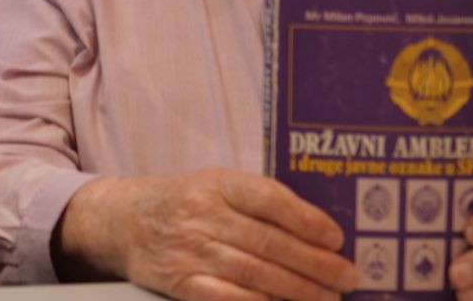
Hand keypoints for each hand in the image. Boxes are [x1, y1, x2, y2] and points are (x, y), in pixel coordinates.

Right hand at [52, 169, 358, 300]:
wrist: (124, 221)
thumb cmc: (184, 203)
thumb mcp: (215, 186)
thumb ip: (258, 202)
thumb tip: (319, 231)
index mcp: (216, 183)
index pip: (269, 199)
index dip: (307, 220)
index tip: (336, 237)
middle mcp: (202, 214)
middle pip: (269, 242)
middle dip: (316, 264)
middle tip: (348, 277)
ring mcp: (190, 250)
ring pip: (255, 274)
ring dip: (299, 290)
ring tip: (328, 297)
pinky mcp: (180, 282)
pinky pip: (227, 298)